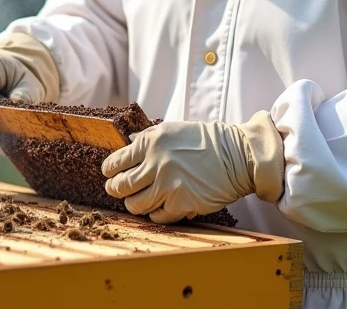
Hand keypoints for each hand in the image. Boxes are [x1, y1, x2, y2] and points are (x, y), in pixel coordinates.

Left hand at [102, 112, 284, 223]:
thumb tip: (127, 144)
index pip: (116, 162)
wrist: (237, 156)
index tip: (109, 174)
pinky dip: (156, 214)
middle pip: (120, 186)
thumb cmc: (206, 142)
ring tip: (141, 200)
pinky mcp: (180, 203)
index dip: (109, 171)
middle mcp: (156, 163)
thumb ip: (148, 139)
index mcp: (151, 142)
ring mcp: (168, 185)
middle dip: (116, 190)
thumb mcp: (173, 130)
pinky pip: (157, 216)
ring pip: (135, 205)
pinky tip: (162, 206)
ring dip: (135, 204)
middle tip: (118, 190)